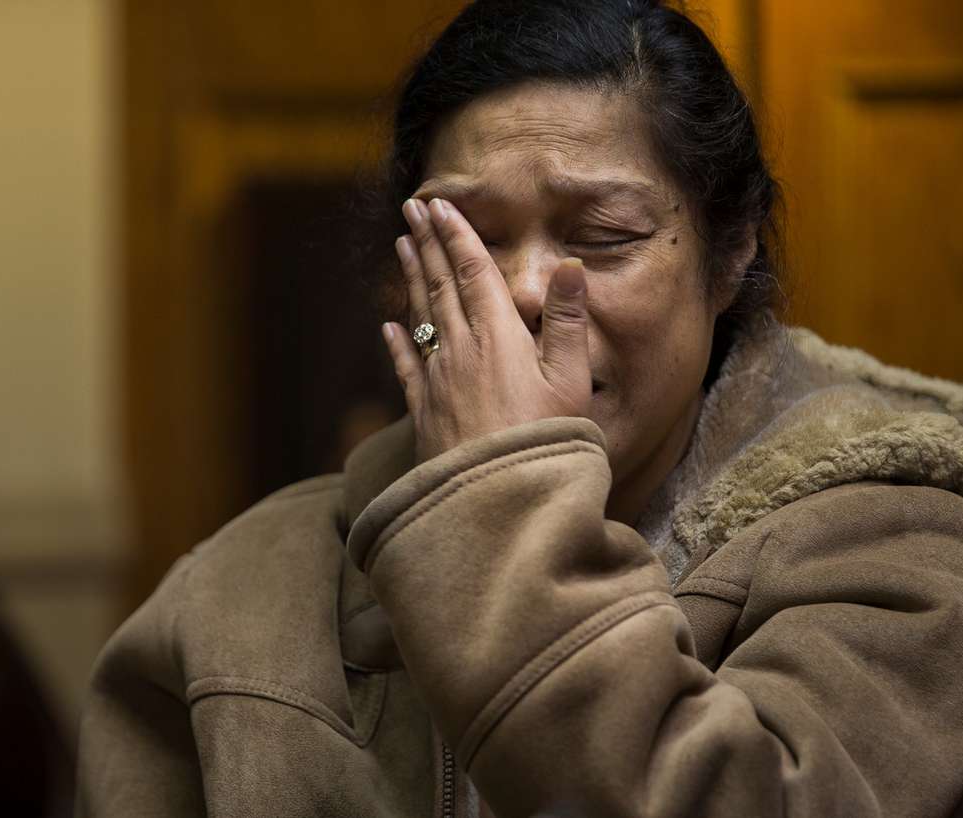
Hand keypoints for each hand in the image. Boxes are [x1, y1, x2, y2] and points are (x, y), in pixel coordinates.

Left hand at [381, 198, 591, 462]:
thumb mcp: (572, 380)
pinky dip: (398, 341)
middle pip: (440, 286)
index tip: (440, 205)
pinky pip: (406, 366)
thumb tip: (570, 265)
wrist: (501, 504)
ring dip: (411, 278)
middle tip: (411, 210)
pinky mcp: (425, 414)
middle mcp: (461, 351)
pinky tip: (389, 327)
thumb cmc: (547, 442)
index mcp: (499, 337)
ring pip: (420, 317)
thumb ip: (567, 321)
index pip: (473, 272)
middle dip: (427, 244)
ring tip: (401, 247)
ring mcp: (438, 382)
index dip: (457, 235)